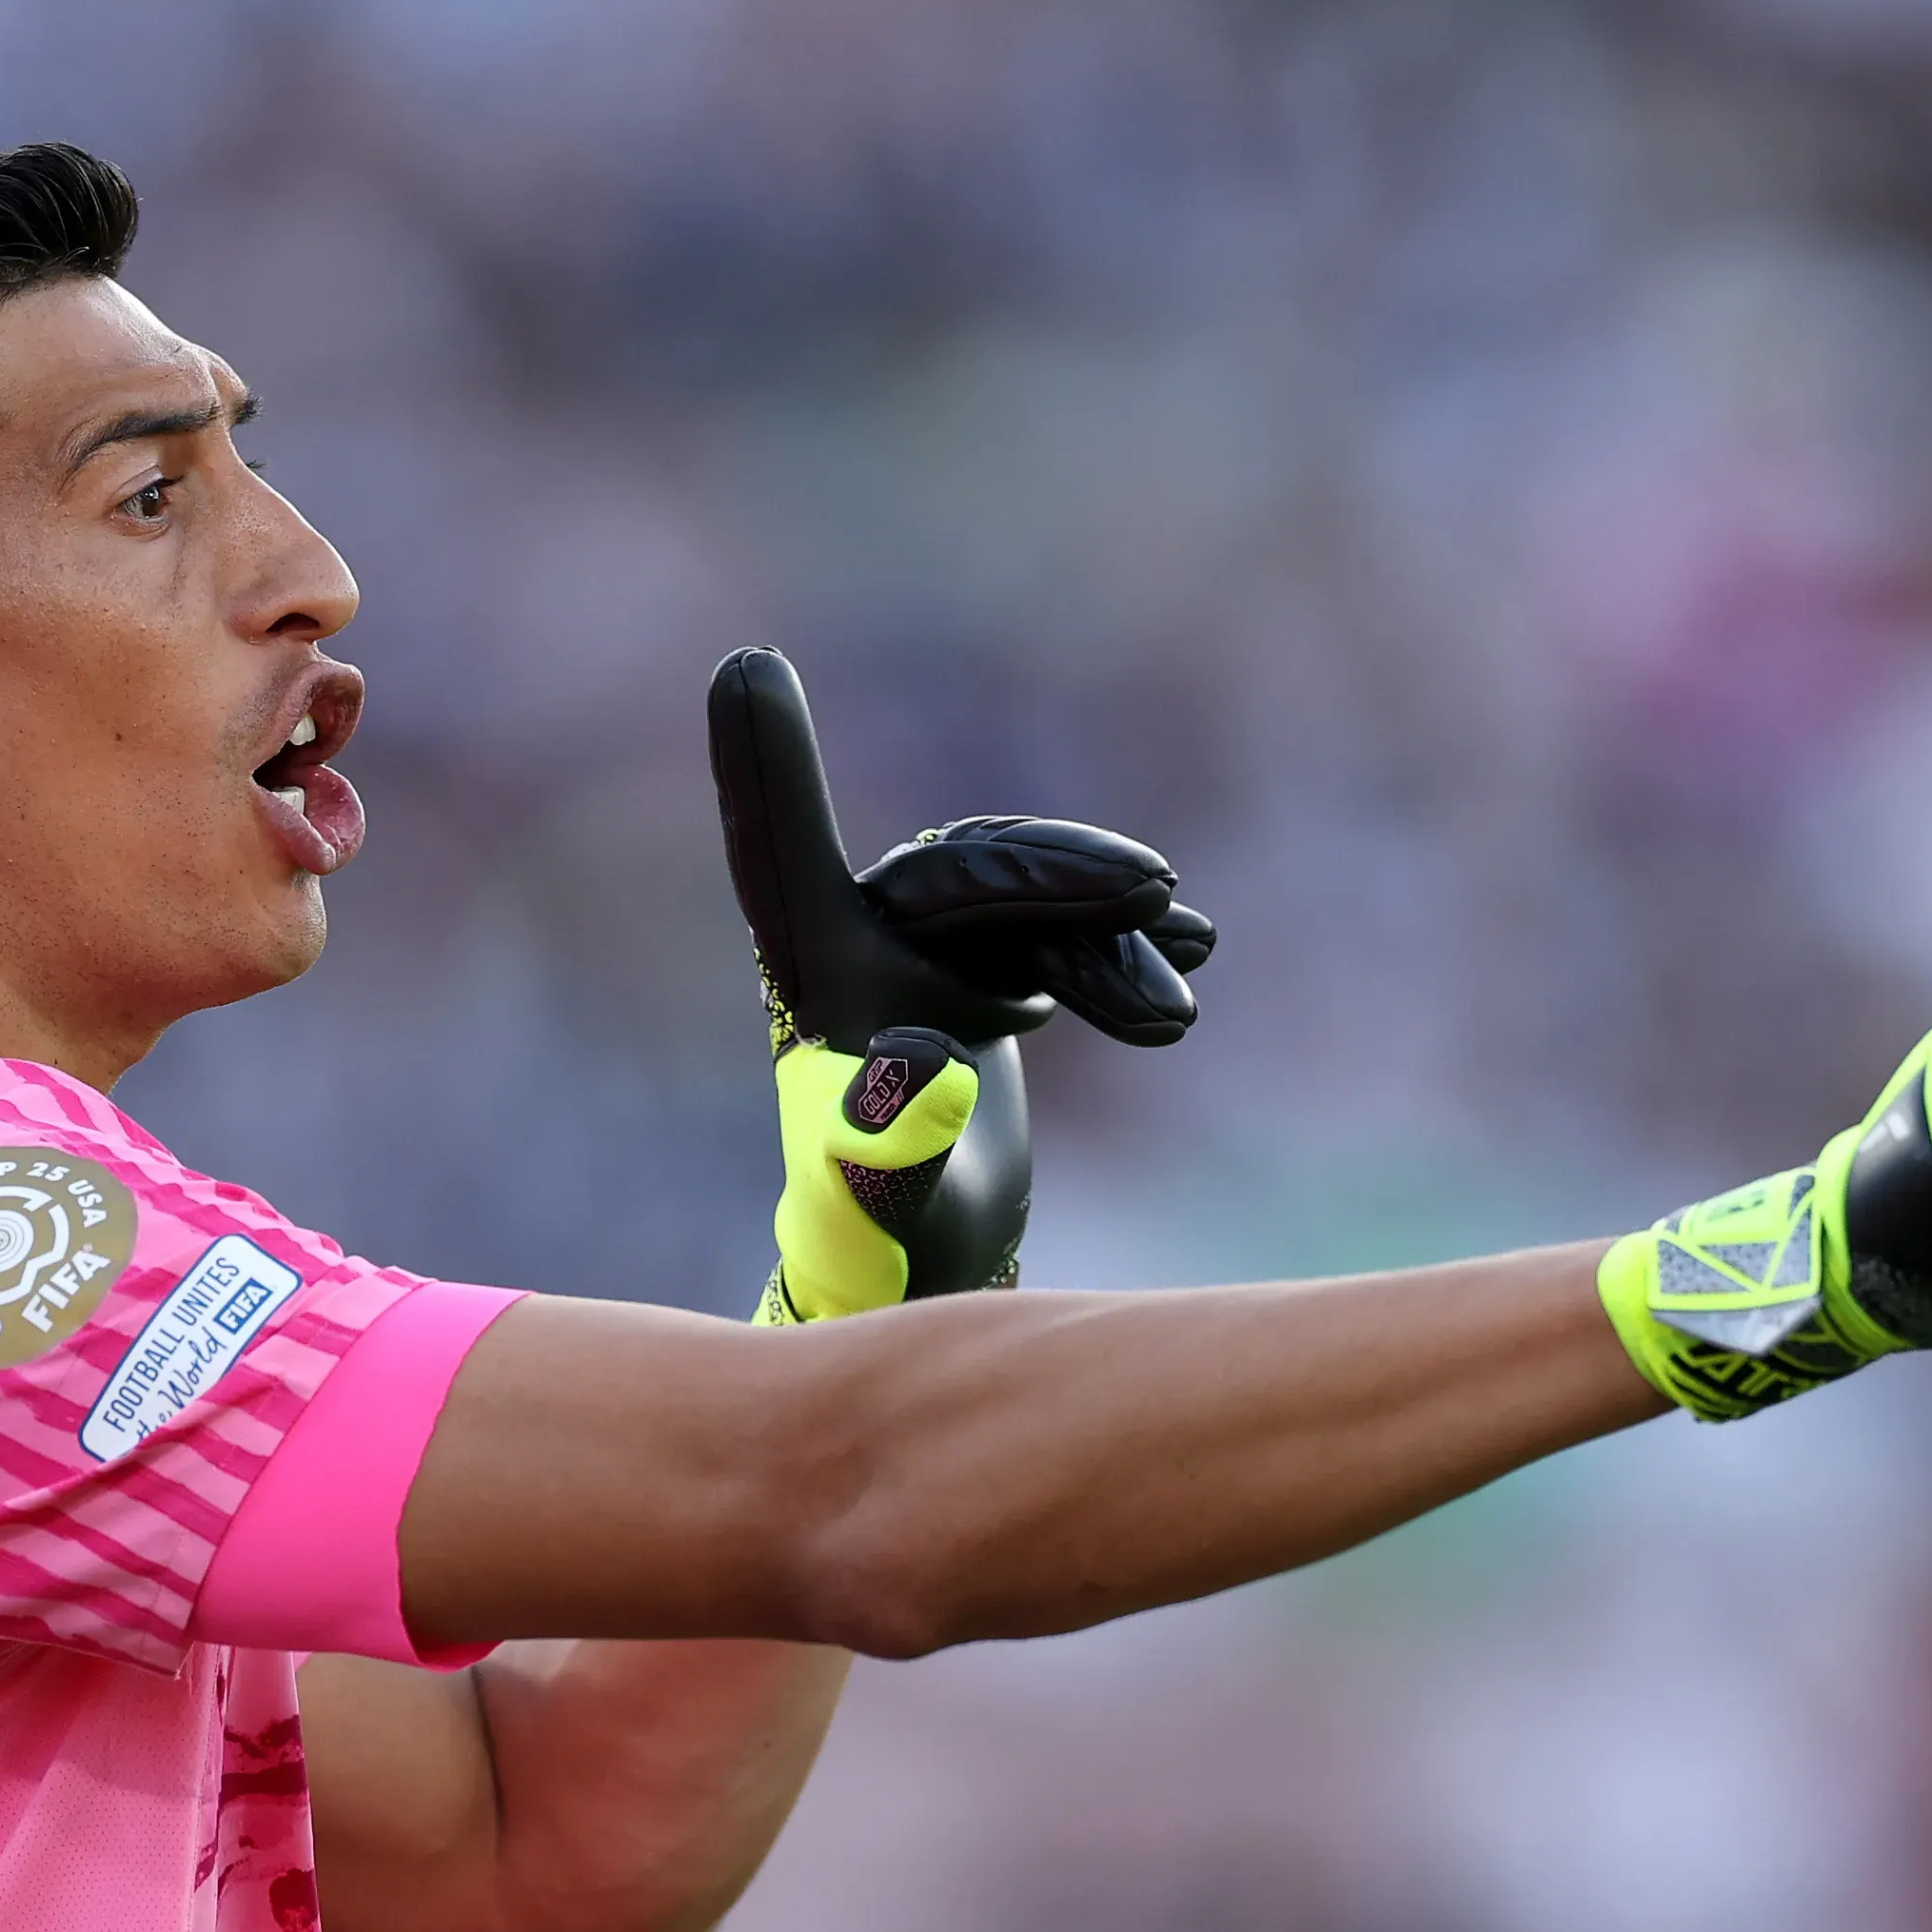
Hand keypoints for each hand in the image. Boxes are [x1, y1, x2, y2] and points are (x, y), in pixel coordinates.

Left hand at [711, 646, 1215, 1320]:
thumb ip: (890, 1148)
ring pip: (1026, 898)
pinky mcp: (974, 969)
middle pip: (962, 871)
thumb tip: (909, 1067)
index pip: (782, 855)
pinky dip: (1121, 941)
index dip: (770, 764)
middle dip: (1063, 876)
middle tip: (1162, 894)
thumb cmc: (882, 1246)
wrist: (925, 1267)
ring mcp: (919, 952)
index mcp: (813, 982)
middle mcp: (858, 946)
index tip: (743, 664)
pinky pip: (1057, 922)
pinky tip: (1188, 954)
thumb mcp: (887, 1212)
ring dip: (1110, 933)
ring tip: (1181, 1009)